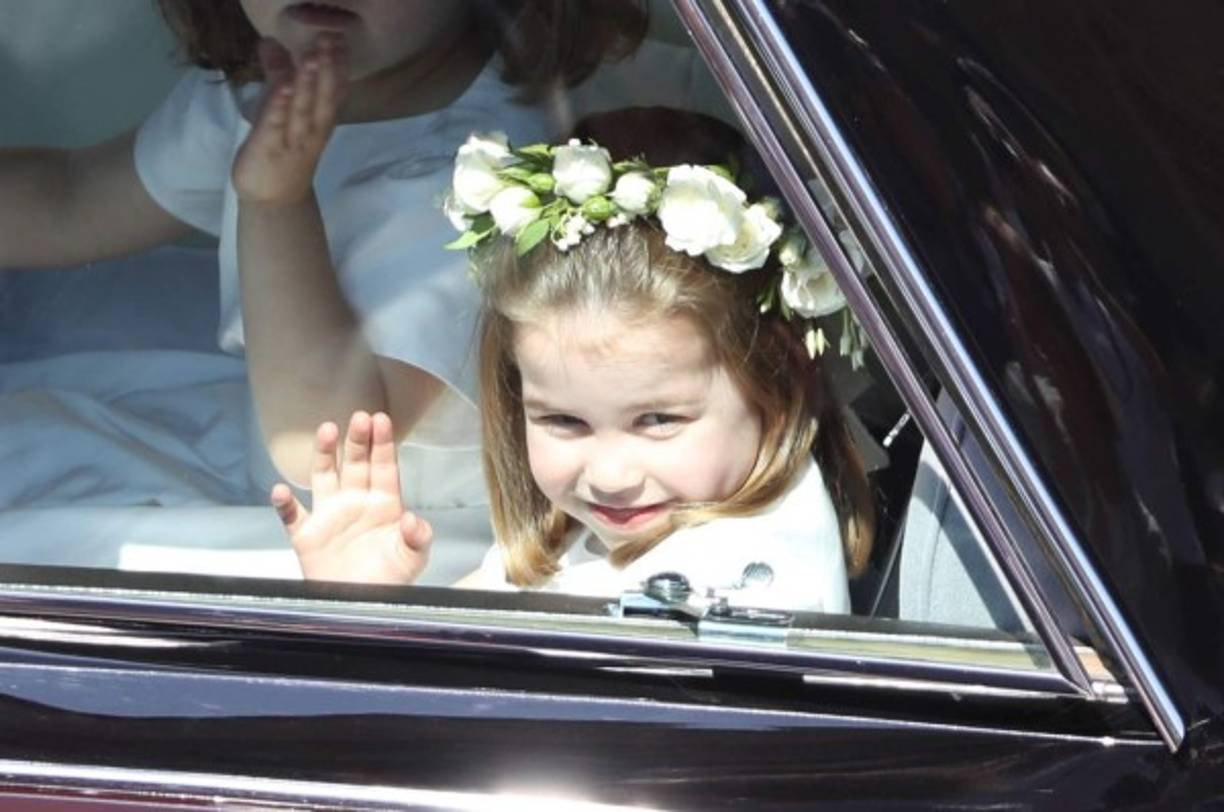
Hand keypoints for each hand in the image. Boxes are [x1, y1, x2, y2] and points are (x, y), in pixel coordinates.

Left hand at [232, 34, 347, 203]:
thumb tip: (272, 42)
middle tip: (330, 39)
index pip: (332, 91)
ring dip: (309, 84)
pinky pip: (276, 126)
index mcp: (317, 121)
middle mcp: (310, 129)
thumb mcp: (281, 112)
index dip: (337, 66)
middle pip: (322, 97)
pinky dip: (280, 107)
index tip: (342, 40)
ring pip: (303, 109)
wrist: (275, 202)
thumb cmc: (280, 152)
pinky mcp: (267, 147)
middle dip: (326, 68)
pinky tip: (283, 89)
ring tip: (312, 58)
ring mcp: (291, 139)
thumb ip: (278, 77)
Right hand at [272, 411, 431, 583]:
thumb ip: (417, 537)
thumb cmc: (390, 580)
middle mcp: (355, 502)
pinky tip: (280, 490)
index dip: (383, 443)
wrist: (361, 608)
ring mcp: (330, 516)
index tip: (381, 419)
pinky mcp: (307, 535)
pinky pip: (292, 515)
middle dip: (358, 440)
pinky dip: (284, 504)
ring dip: (325, 455)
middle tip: (359, 417)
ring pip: (325, 476)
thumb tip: (413, 519)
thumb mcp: (412, 558)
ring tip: (327, 431)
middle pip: (356, 463)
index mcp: (383, 504)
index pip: (384, 466)